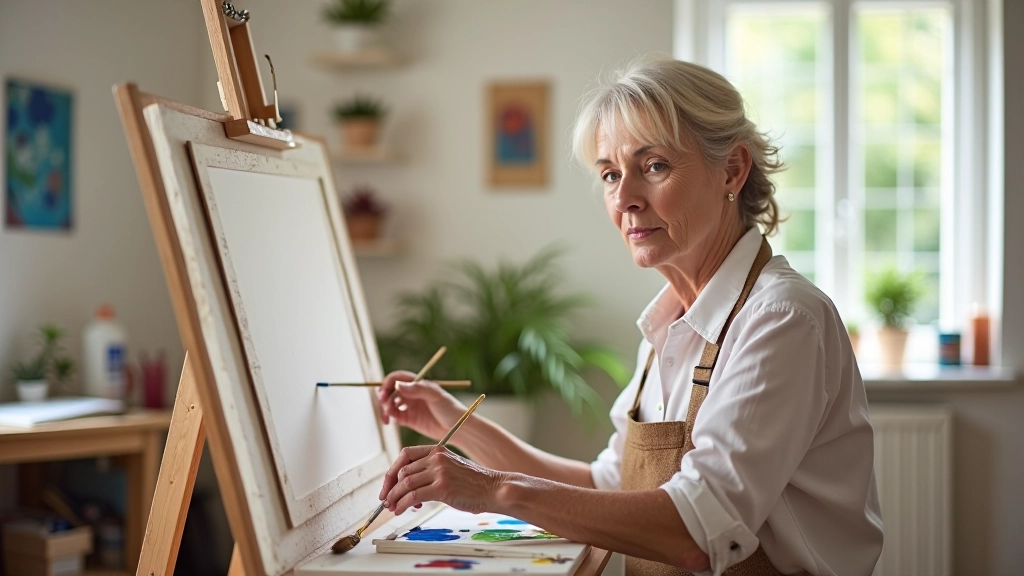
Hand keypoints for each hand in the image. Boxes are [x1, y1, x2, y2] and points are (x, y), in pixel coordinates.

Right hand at [378, 371, 467, 440]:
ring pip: (390, 403)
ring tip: (388, 416)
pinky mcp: (409, 419)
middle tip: (384, 405)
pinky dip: (388, 417)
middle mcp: (411, 393)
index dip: (387, 383)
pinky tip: (389, 421)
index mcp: (417, 383)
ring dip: (384, 407)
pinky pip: (394, 415)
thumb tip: (399, 385)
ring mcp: (409, 406)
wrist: (456, 428)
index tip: (384, 393)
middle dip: (383, 396)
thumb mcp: (436, 396)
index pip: (397, 378)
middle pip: (390, 390)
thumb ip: (418, 389)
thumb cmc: (450, 408)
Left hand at [380, 445, 505, 514]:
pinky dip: (403, 505)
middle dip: (390, 488)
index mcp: (438, 450)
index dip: (392, 471)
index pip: (405, 455)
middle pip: (402, 470)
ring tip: (393, 508)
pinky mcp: (442, 488)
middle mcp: (437, 458)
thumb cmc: (474, 483)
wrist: (494, 489)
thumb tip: (407, 485)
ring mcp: (440, 472)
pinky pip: (413, 496)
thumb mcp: (451, 468)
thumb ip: (431, 470)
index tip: (388, 485)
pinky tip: (401, 510)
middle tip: (387, 500)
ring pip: (405, 484)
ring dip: (394, 498)